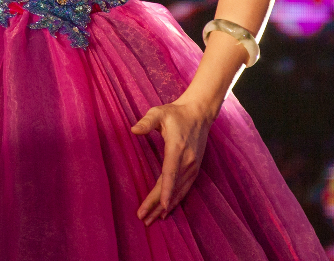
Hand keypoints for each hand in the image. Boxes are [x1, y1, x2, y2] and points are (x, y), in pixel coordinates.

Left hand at [130, 96, 217, 224]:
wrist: (199, 114)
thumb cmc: (176, 114)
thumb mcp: (159, 112)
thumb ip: (147, 121)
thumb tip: (134, 130)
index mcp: (177, 148)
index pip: (171, 173)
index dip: (166, 190)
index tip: (161, 205)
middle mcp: (187, 161)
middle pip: (171, 187)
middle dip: (157, 204)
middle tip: (143, 218)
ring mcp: (193, 167)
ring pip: (178, 192)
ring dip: (165, 207)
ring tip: (151, 220)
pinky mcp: (194, 170)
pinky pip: (184, 189)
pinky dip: (175, 201)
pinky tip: (166, 211)